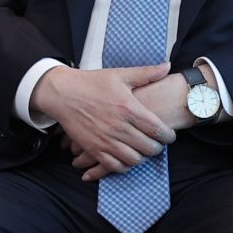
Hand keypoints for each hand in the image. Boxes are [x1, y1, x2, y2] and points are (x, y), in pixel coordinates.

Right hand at [72, 70, 206, 180]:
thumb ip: (146, 73)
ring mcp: (105, 139)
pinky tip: (126, 158)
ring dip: (142, 157)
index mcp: (129, 108)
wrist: (63, 92)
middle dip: (157, 148)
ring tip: (142, 151)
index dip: (168, 136)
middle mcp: (119, 126)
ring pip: (134, 159)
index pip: (158, 130)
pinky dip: (124, 166)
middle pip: (149, 148)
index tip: (169, 136)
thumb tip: (167, 66)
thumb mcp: (120, 75)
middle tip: (157, 143)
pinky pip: (114, 166)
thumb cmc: (92, 82)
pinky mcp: (93, 148)